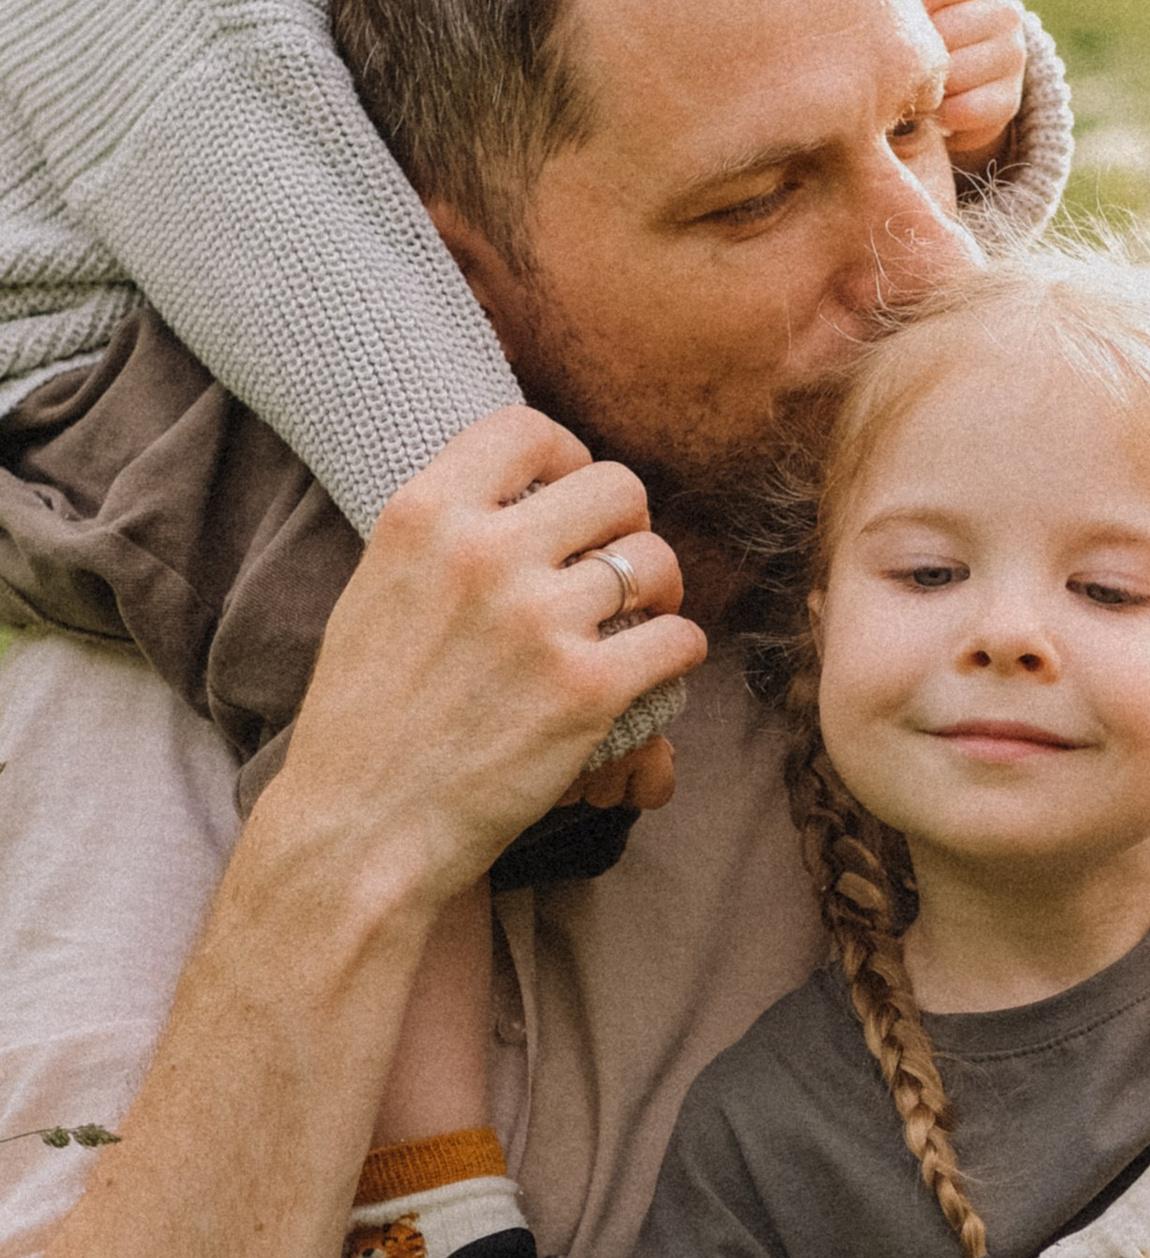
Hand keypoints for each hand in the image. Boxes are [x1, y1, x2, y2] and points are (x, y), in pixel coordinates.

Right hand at [278, 412, 702, 911]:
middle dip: (628, 527)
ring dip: (660, 595)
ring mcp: (539, 620)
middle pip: (617, 486)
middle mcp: (484, 553)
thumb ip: (445, 534)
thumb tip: (525, 495)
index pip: (528, 430)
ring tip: (633, 628)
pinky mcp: (587, 690)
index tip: (571, 499)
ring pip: (658, 562)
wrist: (361, 828)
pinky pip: (680, 640)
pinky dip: (675, 658)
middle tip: (615, 574)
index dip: (568, 457)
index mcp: (423, 515)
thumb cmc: (368, 720)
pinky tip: (646, 677)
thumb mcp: (378, 590)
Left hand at [913, 0, 1028, 164]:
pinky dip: (941, 115)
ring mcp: (1013, 57)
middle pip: (944, 32)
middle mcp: (1005, 14)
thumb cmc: (924, 36)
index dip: (912, 3)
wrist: (963, 87)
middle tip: (897, 64)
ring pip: (953, 74)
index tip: (899, 19)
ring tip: (915, 87)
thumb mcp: (913, 3)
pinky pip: (963, 110)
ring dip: (926, 88)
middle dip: (915, 53)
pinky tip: (934, 109)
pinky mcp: (1010, 100)